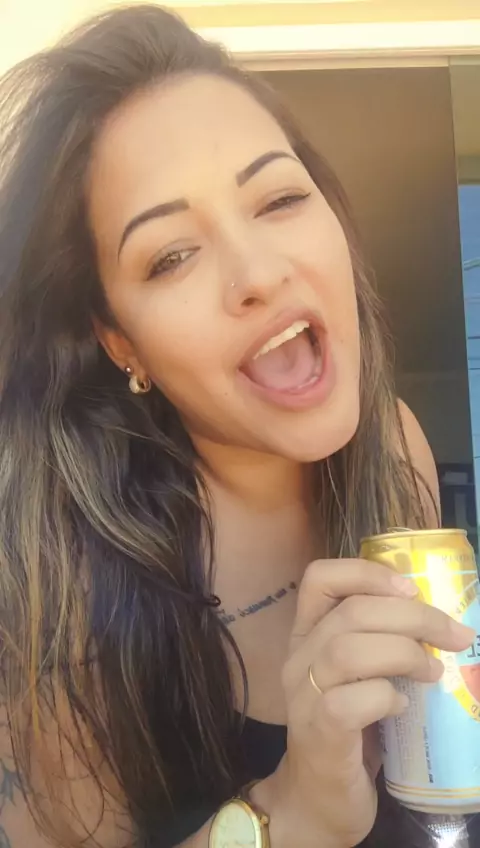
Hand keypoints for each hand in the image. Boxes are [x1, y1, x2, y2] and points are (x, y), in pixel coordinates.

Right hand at [265, 558, 473, 847]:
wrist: (315, 799)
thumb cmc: (347, 729)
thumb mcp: (357, 676)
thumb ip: (378, 644)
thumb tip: (440, 624)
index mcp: (307, 635)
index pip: (319, 579)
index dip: (367, 573)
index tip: (411, 589)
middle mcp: (298, 658)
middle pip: (351, 612)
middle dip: (413, 617)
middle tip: (454, 636)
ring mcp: (303, 697)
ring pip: (347, 650)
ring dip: (403, 654)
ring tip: (433, 673)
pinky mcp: (319, 735)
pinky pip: (349, 703)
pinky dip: (384, 697)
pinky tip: (402, 708)